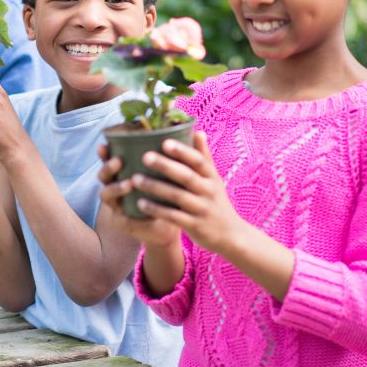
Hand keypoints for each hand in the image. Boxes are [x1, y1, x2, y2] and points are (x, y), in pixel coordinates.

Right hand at [97, 142, 181, 248]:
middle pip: (103, 175)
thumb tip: (195, 131)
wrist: (169, 224)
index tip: (107, 143)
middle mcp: (116, 187)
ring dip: (116, 188)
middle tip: (118, 160)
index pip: (110, 158)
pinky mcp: (123, 223)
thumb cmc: (167, 194)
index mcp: (124, 172)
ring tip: (129, 183)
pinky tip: (137, 206)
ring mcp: (117, 206)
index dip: (106, 152)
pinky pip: (120, 216)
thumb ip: (174, 157)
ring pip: (106, 194)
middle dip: (108, 167)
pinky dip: (127, 211)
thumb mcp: (169, 175)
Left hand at [118, 131, 242, 254]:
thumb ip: (204, 158)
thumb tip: (198, 131)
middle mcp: (209, 191)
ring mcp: (202, 209)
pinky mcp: (195, 226)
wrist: (231, 235)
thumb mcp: (214, 180)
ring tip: (135, 179)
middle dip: (165, 165)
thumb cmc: (216, 202)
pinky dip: (157, 210)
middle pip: (186, 176)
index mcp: (212, 177)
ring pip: (177, 196)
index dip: (183, 151)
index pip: (198, 161)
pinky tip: (140, 203)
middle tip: (144, 156)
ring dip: (156, 187)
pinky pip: (173, 216)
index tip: (165, 141)